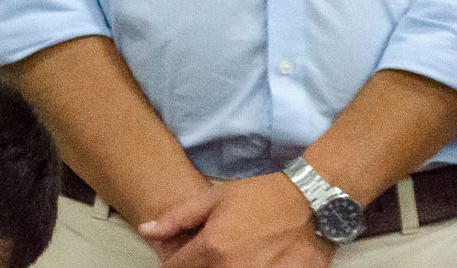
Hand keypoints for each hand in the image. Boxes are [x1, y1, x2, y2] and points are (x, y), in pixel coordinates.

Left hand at [144, 174, 335, 267]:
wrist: (310, 201)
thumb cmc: (261, 196)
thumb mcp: (214, 198)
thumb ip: (177, 218)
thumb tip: (146, 232)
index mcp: (212, 248)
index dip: (172, 265)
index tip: (176, 261)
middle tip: (211, 255)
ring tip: (232, 256)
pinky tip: (251, 261)